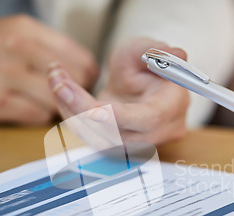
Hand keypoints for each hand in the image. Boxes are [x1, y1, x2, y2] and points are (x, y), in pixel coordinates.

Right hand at [0, 15, 97, 123]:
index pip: (82, 59)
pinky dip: (35, 119)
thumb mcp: (5, 35)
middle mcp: (18, 47)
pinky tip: (21, 111)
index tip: (80, 89)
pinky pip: (36, 117)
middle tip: (65, 103)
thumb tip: (77, 73)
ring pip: (59, 102)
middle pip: (77, 82)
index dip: (86, 79)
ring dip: (55, 110)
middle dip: (76, 97)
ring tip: (38, 106)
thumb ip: (42, 50)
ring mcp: (5, 74)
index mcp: (25, 28)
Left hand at [47, 37, 188, 144]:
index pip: (149, 119)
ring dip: (72, 112)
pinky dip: (72, 116)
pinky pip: (91, 138)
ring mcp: (139, 143)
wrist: (136, 83)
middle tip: (59, 82)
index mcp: (173, 106)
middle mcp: (160, 131)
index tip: (91, 109)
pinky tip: (61, 92)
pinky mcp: (118, 147)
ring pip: (100, 139)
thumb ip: (156, 50)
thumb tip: (176, 53)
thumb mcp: (145, 48)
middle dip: (83, 111)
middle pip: (120, 133)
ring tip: (57, 80)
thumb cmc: (143, 64)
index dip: (120, 117)